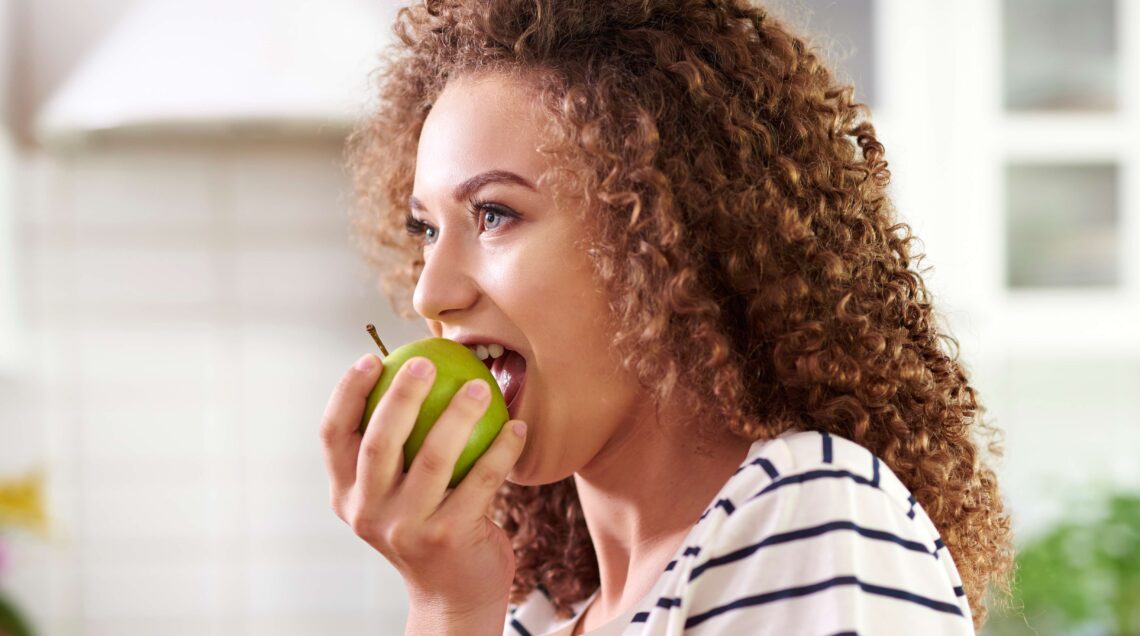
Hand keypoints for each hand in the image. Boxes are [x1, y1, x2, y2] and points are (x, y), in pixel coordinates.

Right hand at [320, 353, 527, 615]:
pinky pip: (481, 481)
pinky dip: (501, 450)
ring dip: (459, 415)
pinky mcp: (448, 538)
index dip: (347, 393)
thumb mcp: (394, 494)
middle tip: (427, 363)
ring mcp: (406, 528)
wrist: (453, 595)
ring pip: (433, 459)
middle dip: (400, 396)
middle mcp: (368, 513)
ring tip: (481, 387)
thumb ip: (393, 449)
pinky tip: (517, 427)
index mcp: (347, 495)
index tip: (371, 359)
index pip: (333, 436)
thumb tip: (409, 370)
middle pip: (378, 442)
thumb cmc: (427, 525)